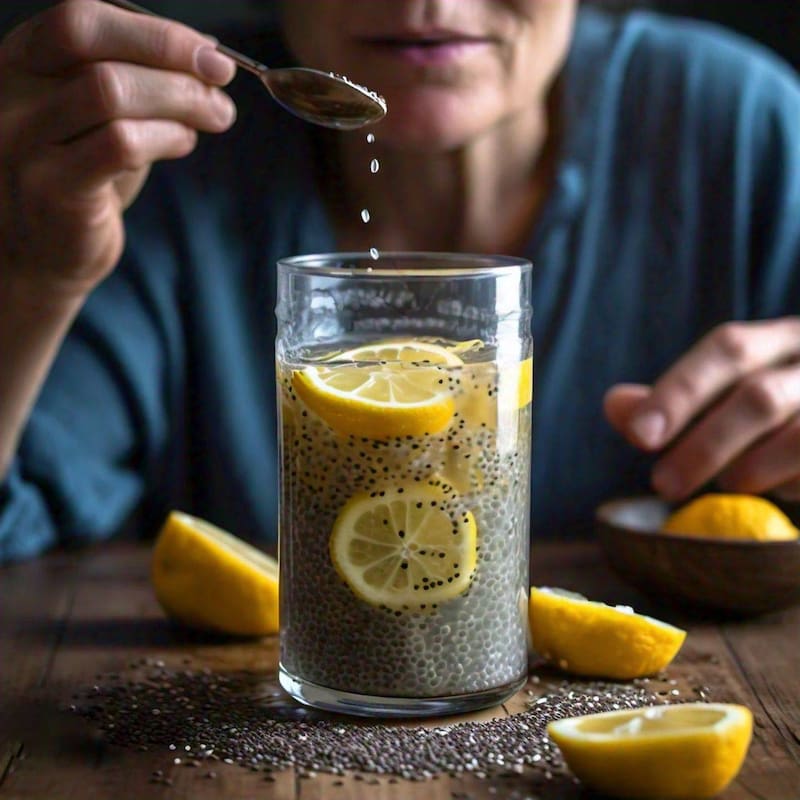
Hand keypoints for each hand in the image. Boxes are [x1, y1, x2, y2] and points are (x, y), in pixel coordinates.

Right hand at [0, 0, 235, 298]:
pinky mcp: (51, 187)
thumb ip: (137, 82)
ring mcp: (24, 141)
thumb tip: (205, 53)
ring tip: (214, 116)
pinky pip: (118, 145)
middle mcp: (10, 93)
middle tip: (221, 83)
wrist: (41, 253)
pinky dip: (166, 136)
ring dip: (179, 100)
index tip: (210, 53)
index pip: (83, 20)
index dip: (155, 32)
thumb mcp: (101, 118)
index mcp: (22, 61)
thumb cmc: (80, 180)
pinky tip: (184, 142)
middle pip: (96, 49)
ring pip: (109, 91)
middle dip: (172, 58)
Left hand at [604, 318, 799, 501]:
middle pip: (759, 396)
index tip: (637, 434)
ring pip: (798, 437)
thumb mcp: (729, 396)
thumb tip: (615, 406)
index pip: (728, 349)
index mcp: (784, 339)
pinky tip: (778, 490)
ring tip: (728, 485)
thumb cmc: (783, 411)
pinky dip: (791, 486)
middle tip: (662, 484)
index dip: (679, 391)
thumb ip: (675, 403)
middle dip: (704, 445)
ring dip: (750, 470)